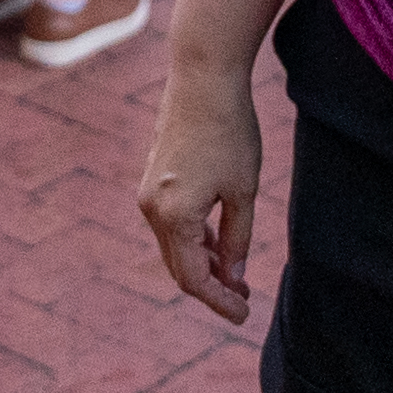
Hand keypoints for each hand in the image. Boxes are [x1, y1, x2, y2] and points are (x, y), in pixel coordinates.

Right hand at [138, 73, 266, 324]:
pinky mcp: (153, 178)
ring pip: (174, 246)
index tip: (244, 315)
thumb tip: (232, 276)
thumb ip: (237, 238)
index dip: (219, 301)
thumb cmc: (229, 131)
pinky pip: (170, 223)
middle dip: (211, 286)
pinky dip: (193, 239)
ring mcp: (148, 193)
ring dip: (203, 263)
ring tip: (236, 274)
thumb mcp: (243, 190)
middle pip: (179, 267)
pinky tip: (219, 241)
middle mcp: (152, 209)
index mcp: (174, 216)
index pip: (193, 278)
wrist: (203, 77)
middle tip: (244, 299)